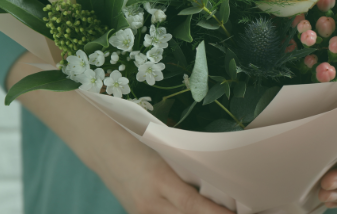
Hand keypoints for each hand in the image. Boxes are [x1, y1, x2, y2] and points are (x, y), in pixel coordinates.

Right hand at [7, 53, 232, 213]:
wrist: (93, 136)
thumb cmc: (130, 130)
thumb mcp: (162, 143)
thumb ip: (186, 159)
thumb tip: (215, 169)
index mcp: (159, 180)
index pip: (196, 208)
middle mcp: (150, 202)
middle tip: (242, 211)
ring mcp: (141, 210)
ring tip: (226, 208)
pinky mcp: (136, 211)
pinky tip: (200, 209)